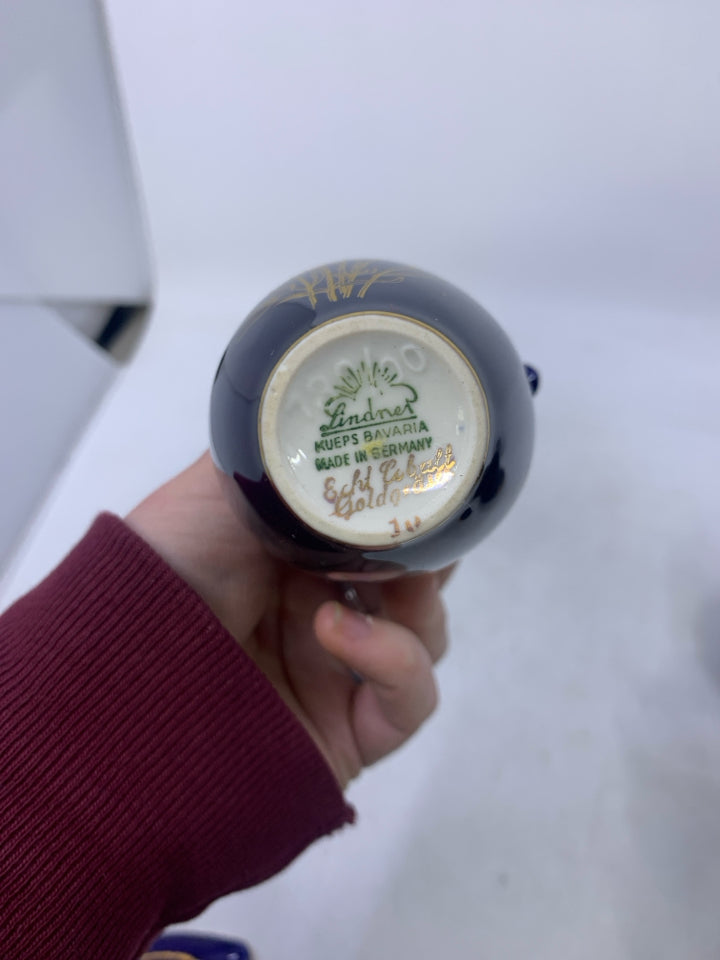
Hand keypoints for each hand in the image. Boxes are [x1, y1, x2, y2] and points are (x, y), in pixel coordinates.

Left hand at [126, 452, 448, 787]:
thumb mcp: (220, 483)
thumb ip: (276, 448)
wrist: (119, 666)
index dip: (417, 512)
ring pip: (428, 640)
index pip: (384, 535)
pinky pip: (411, 701)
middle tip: (436, 530)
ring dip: (418, 606)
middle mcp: (326, 613)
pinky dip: (395, 661)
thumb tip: (320, 405)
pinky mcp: (352, 732)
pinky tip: (341, 630)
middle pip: (417, 587)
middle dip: (433, 559)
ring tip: (385, 579)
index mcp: (303, 559)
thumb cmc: (162, 567)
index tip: (436, 482)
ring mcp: (341, 674)